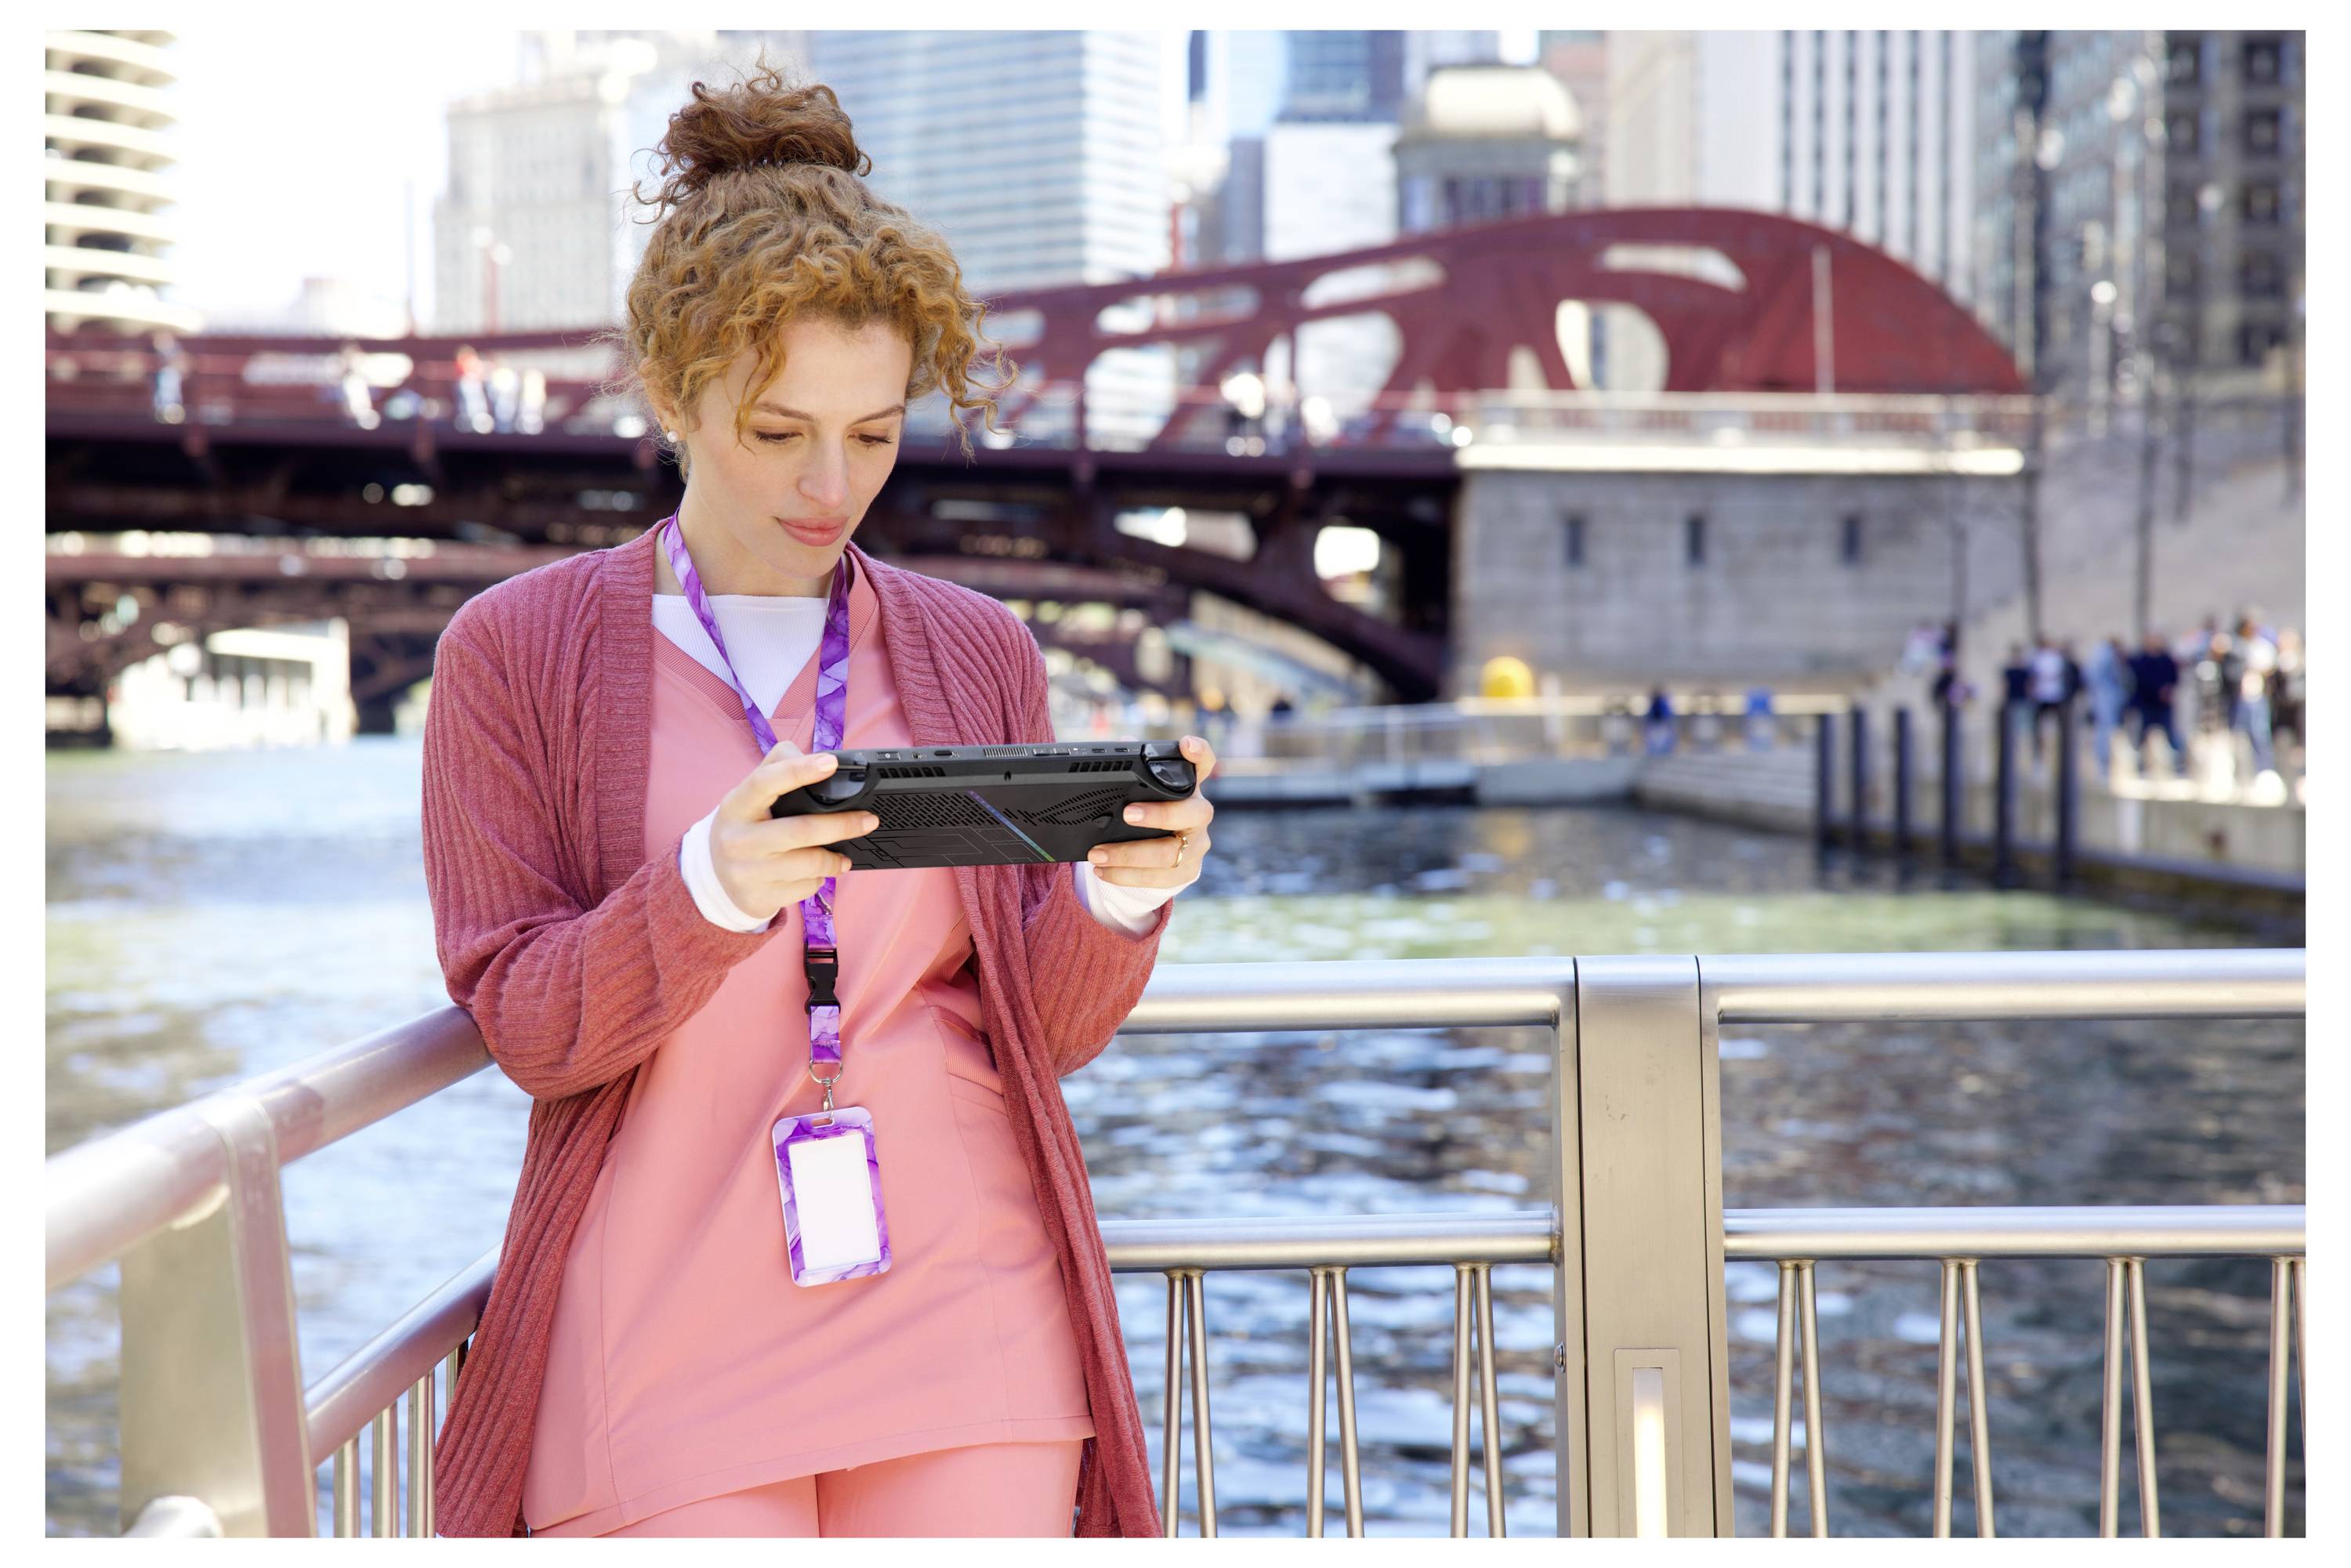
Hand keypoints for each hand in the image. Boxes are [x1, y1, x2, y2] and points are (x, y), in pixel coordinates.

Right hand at [708, 742, 878, 924]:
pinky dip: (819, 878)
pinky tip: (815, 873)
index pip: (766, 782)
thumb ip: (777, 769)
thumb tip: (815, 757)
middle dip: (843, 824)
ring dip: (836, 859)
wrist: (714, 878)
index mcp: (736, 806)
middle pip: (802, 829)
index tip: (832, 763)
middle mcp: (738, 839)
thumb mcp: (748, 797)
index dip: (799, 770)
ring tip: (844, 855)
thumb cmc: (743, 828)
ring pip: (810, 863)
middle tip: (869, 820)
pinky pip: (806, 887)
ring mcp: (747, 872)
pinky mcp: (759, 898)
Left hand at [1087, 735, 1216, 890]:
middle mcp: (1199, 814)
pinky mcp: (1186, 871)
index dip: (1199, 753)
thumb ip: (1136, 766)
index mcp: (1190, 787)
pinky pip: (1159, 879)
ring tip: (1097, 854)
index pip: (1203, 764)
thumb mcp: (1147, 789)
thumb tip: (1123, 742)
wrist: (1168, 849)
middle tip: (1127, 814)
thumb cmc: (1154, 809)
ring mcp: (1196, 845)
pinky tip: (1103, 872)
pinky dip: (1126, 877)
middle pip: (1191, 813)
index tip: (1187, 744)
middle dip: (1159, 814)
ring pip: (1169, 853)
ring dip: (1129, 855)